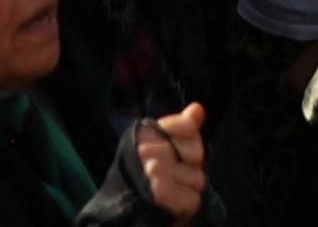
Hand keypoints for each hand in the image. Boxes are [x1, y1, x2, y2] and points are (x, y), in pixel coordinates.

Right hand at [129, 106, 205, 220]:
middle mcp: (148, 149)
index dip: (188, 144)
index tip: (174, 153)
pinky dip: (185, 207)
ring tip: (169, 191)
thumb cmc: (143, 176)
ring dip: (187, 190)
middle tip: (170, 177)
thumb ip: (181, 127)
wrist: (119, 210)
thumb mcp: (158, 145)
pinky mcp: (161, 194)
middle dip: (189, 168)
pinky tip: (170, 205)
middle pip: (197, 153)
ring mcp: (154, 171)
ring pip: (198, 179)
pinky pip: (194, 200)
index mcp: (146, 132)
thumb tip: (198, 107)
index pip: (189, 127)